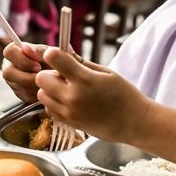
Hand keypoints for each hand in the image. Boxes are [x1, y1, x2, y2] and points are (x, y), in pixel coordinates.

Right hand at [1, 41, 47, 102]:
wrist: (59, 74)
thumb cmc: (52, 59)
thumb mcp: (48, 52)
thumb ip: (38, 50)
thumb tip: (26, 48)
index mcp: (14, 52)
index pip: (9, 52)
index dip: (22, 60)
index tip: (38, 65)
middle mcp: (9, 66)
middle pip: (8, 73)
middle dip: (27, 76)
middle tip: (41, 75)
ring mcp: (13, 81)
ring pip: (18, 86)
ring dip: (35, 85)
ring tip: (48, 80)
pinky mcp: (20, 94)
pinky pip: (26, 96)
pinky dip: (39, 92)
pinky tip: (46, 87)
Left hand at [35, 47, 152, 142]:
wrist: (134, 122)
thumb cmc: (124, 95)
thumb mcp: (106, 72)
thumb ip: (82, 63)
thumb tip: (63, 53)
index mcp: (85, 80)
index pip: (53, 58)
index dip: (53, 54)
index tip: (59, 56)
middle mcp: (73, 96)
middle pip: (41, 78)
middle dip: (51, 74)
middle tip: (66, 77)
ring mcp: (69, 112)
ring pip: (42, 94)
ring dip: (50, 89)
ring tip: (69, 90)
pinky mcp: (69, 123)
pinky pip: (49, 108)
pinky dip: (54, 103)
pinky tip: (70, 102)